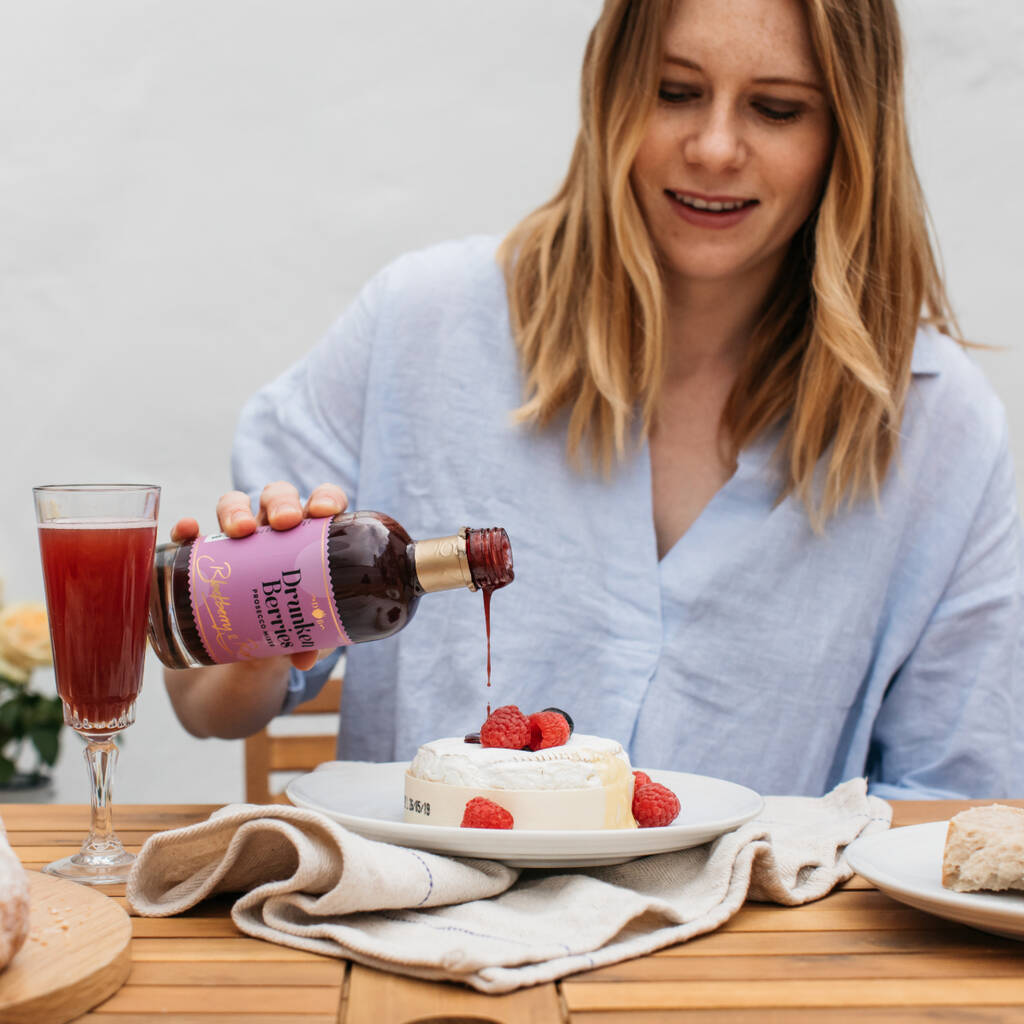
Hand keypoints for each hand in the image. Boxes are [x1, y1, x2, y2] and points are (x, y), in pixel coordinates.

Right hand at [169, 482, 348, 671]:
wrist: (239, 653)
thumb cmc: (282, 628)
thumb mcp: (297, 635)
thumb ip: (306, 642)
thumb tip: (305, 658)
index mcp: (308, 540)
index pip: (322, 504)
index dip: (326, 498)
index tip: (325, 512)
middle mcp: (273, 531)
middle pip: (277, 498)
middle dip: (281, 503)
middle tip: (284, 523)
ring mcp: (236, 540)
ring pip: (235, 504)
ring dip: (237, 510)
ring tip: (241, 531)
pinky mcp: (203, 555)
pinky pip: (192, 533)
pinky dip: (188, 528)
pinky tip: (187, 530)